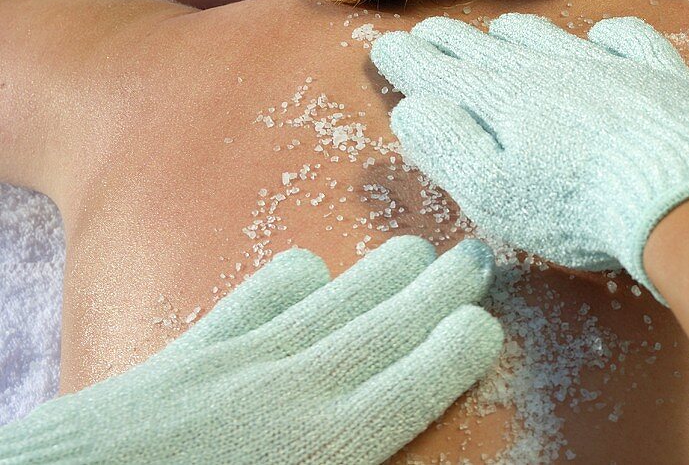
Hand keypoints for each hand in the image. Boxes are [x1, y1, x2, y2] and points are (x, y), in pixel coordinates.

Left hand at [0, 236, 502, 463]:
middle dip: (439, 290)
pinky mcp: (196, 350)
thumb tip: (391, 443)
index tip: (486, 323)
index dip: (461, 346)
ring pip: (334, 301)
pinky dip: (293, 278)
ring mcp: (245, 360)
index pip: (419, 378)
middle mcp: (300, 388)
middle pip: (387, 326)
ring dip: (383, 273)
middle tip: (478, 257)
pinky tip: (312, 270)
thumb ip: (362, 460)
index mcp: (334, 442)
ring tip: (419, 249)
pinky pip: (257, 297)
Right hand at [369, 13, 688, 302]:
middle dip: (452, 41)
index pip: (442, 72)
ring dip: (516, 33)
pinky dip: (607, 36)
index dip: (410, 61)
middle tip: (429, 30)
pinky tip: (603, 39)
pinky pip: (626, 39)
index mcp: (502, 101)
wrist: (686, 195)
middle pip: (489, 49)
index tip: (386, 45)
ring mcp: (608, 68)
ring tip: (501, 30)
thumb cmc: (578, 207)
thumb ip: (449, 146)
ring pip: (549, 36)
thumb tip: (415, 106)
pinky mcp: (660, 76)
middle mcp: (550, 71)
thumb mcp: (494, 193)